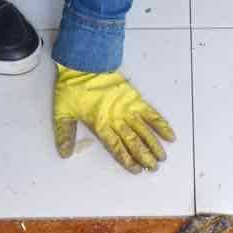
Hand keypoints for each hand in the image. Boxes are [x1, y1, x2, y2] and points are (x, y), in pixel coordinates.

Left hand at [52, 63, 174, 172]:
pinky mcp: (135, 98)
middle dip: (144, 156)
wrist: (83, 63)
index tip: (136, 169)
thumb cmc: (71, 87)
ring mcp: (128, 109)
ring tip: (162, 158)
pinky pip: (151, 114)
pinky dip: (161, 124)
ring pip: (144, 131)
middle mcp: (117, 119)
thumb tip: (64, 153)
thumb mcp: (62, 111)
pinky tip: (170, 136)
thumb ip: (65, 133)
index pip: (116, 147)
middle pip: (134, 142)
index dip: (127, 159)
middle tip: (153, 168)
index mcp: (100, 124)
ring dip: (154, 145)